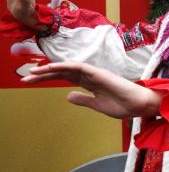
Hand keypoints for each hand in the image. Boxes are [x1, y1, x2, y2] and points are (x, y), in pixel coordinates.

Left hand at [22, 61, 161, 118]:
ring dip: (49, 69)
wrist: (140, 105)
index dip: (47, 78)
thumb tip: (68, 96)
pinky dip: (64, 66)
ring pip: (67, 68)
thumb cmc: (123, 106)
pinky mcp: (98, 73)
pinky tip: (51, 68)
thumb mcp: (97, 106)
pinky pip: (78, 67)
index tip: (31, 81)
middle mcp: (89, 76)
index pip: (64, 78)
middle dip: (43, 74)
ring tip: (33, 72)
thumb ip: (83, 100)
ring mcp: (94, 73)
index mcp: (89, 84)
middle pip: (62, 72)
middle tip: (25, 77)